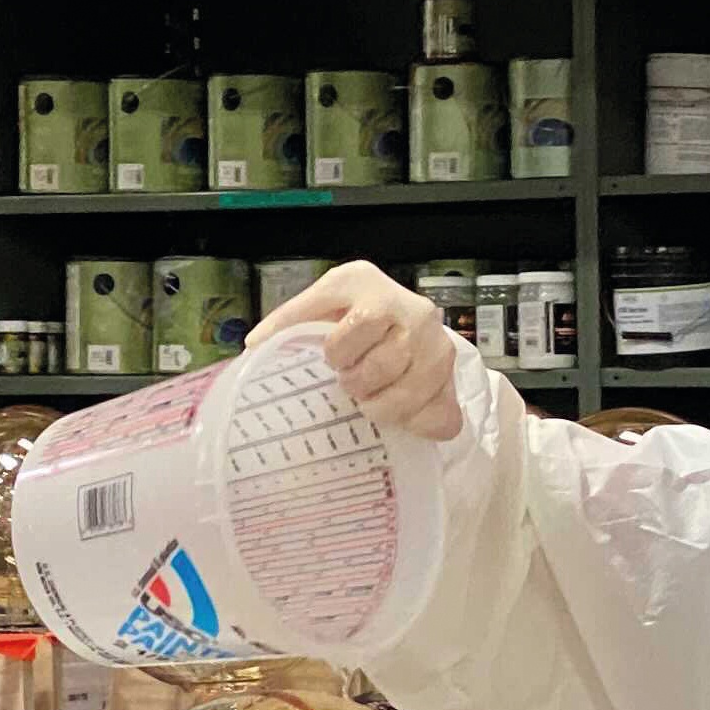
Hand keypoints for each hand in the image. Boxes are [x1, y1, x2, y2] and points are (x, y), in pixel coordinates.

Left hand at [248, 260, 462, 440]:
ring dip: (382, 409)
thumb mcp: (318, 305)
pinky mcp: (453, 380)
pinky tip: (401, 418)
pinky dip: (417, 426)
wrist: (400, 315)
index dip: (340, 351)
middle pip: (385, 364)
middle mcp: (414, 310)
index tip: (332, 360)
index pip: (362, 322)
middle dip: (358, 383)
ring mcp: (439, 347)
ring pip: (411, 395)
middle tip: (349, 384)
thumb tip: (255, 348)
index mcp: (369, 284)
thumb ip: (288, 322)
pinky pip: (441, 418)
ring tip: (368, 402)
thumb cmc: (347, 312)